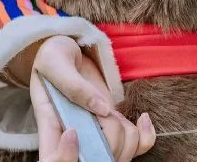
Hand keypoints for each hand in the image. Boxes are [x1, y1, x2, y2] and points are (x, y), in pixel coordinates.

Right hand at [30, 35, 155, 161]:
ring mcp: (98, 134)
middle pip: (96, 161)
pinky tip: (143, 119)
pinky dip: (145, 138)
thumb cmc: (54, 53)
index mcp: (51, 127)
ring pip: (120, 156)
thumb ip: (74, 85)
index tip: (73, 131)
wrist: (71, 46)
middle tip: (103, 110)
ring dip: (127, 135)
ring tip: (115, 110)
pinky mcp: (115, 125)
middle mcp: (75, 138)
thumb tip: (102, 109)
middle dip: (109, 139)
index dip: (65, 159)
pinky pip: (138, 145)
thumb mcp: (54, 61)